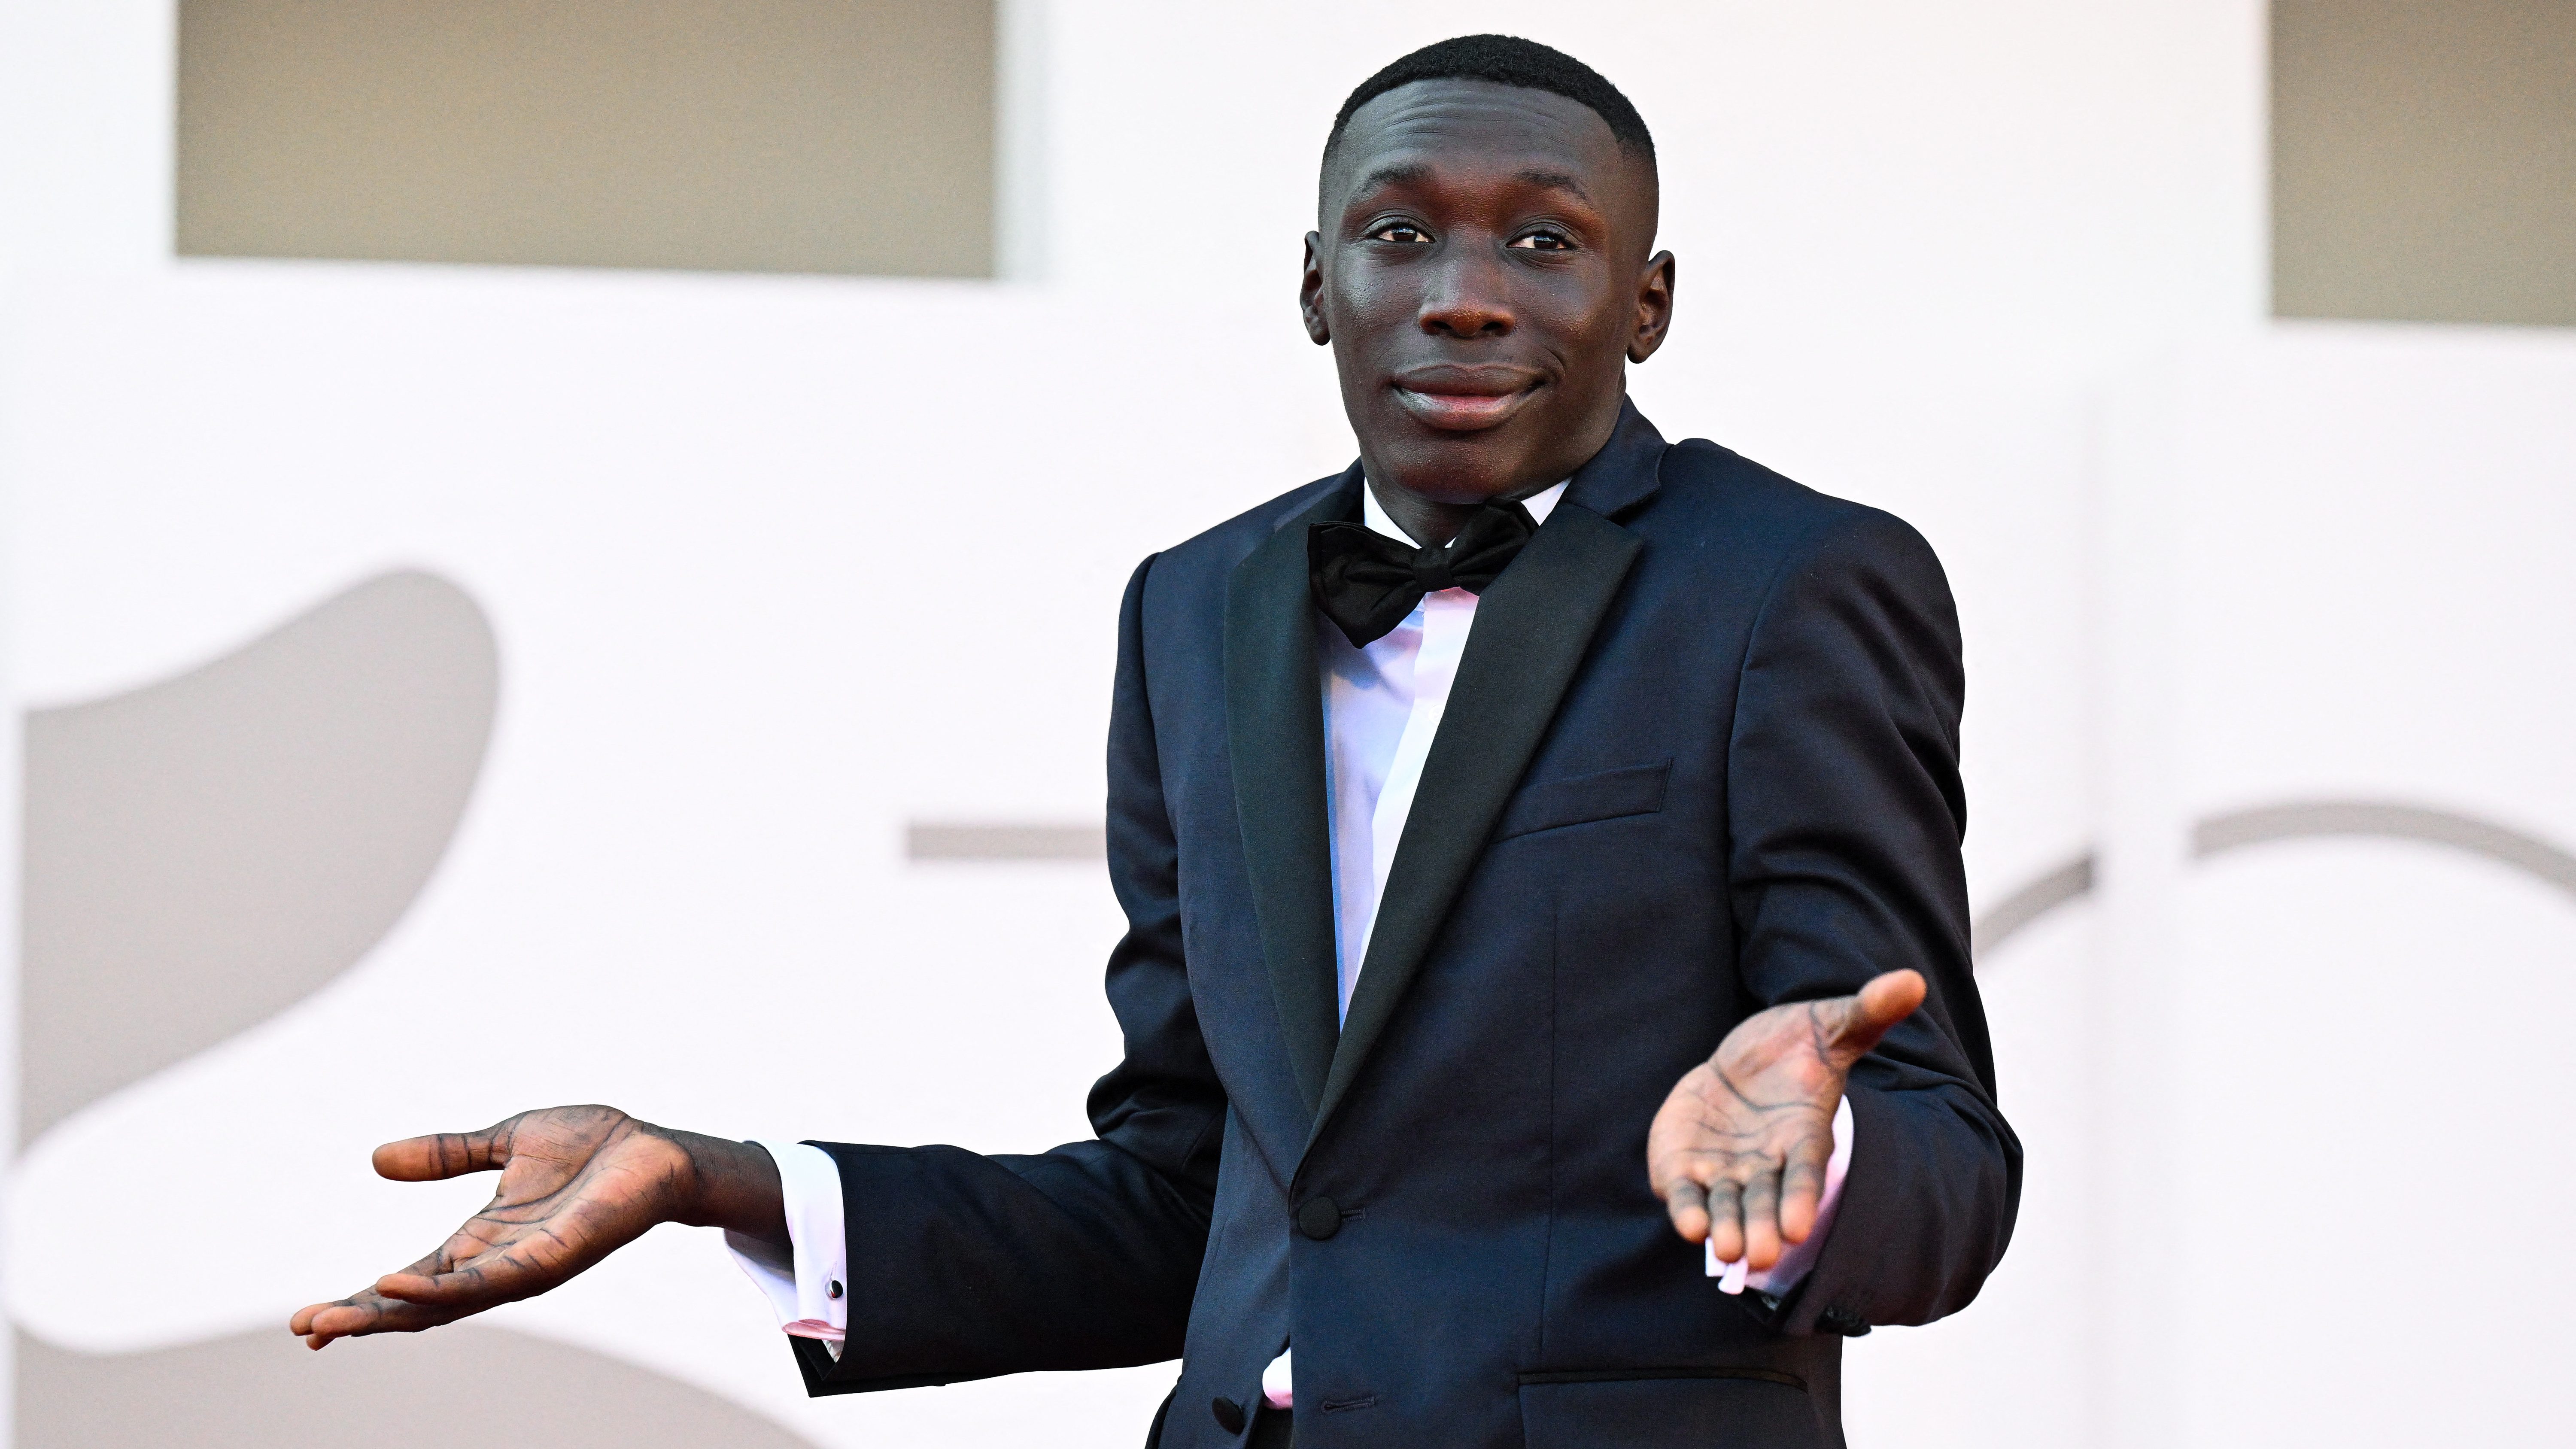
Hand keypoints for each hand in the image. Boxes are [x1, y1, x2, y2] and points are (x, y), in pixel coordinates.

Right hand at [289, 1104, 782, 1348]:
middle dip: (363, 1320)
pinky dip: (443, 1289)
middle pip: (418, 1305)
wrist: (654, 1146)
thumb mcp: (503, 1143)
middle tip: (305, 1331)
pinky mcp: (553, 1258)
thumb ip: (447, 1154)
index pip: (410, 1281)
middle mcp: (497, 1263)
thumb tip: (378, 1159)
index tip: (308, 1319)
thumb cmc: (592, 1147)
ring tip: (334, 1320)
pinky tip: (400, 1285)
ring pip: (445, 1304)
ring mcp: (524, 1266)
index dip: (363, 1301)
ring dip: (389, 1313)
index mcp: (480, 1241)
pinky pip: (490, 1281)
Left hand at [1646, 970, 1924, 1270]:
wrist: (1745, 1061)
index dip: (1802, 1199)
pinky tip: (1686, 1225)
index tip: (1799, 1228)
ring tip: (1724, 1250)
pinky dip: (1685, 1208)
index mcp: (1804, 1136)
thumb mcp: (1831, 1023)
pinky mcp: (1687, 1164)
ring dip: (1724, 1228)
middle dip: (1762, 1227)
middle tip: (1759, 1255)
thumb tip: (1912, 981)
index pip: (1806, 1173)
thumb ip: (1867, 1011)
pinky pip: (1685, 1191)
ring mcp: (1726, 1168)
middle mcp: (1767, 1163)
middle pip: (1765, 1201)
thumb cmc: (1797, 1045)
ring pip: (1725, 1205)